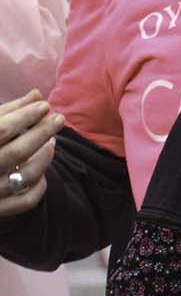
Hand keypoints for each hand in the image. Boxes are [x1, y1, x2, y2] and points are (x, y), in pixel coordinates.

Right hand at [0, 89, 62, 216]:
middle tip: (59, 118)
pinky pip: (26, 201)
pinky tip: (42, 173)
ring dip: (45, 157)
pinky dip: (39, 186)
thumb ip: (8, 112)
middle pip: (18, 152)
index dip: (25, 115)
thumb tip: (36, 94)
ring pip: (26, 176)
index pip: (2, 129)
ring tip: (52, 142)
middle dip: (42, 132)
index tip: (44, 105)